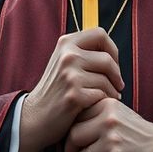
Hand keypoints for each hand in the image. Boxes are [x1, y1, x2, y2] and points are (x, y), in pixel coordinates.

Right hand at [17, 29, 123, 151]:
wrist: (35, 117)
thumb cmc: (56, 91)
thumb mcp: (64, 63)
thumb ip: (84, 53)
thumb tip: (113, 52)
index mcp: (66, 43)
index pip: (100, 34)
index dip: (112, 49)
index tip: (113, 64)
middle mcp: (67, 56)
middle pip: (108, 59)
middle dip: (116, 75)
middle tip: (117, 86)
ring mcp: (70, 75)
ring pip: (107, 80)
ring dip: (112, 91)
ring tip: (107, 97)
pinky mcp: (74, 95)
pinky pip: (103, 95)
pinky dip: (104, 102)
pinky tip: (98, 106)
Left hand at [64, 98, 152, 151]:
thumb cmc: (139, 136)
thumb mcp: (120, 115)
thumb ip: (98, 115)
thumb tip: (67, 126)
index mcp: (108, 106)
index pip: (77, 117)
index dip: (69, 131)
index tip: (70, 141)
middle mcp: (109, 122)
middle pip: (74, 137)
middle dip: (69, 151)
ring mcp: (113, 143)